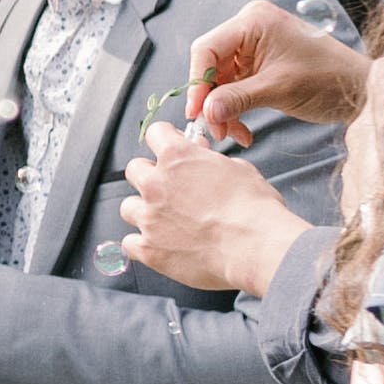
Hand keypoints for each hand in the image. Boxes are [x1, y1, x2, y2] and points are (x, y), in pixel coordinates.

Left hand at [127, 118, 301, 301]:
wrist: (255, 247)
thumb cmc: (254, 209)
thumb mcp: (239, 169)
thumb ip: (210, 160)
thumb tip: (202, 155)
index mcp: (177, 157)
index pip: (155, 133)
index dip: (164, 139)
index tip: (170, 148)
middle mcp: (156, 184)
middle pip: (134, 170)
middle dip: (150, 176)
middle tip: (169, 187)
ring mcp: (149, 218)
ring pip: (128, 208)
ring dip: (143, 211)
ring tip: (164, 220)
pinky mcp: (149, 249)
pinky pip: (129, 244)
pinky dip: (142, 244)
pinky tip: (159, 246)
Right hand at [186, 0, 367, 137]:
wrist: (358, 88)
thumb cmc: (327, 79)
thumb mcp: (279, 89)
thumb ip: (238, 98)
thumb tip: (205, 113)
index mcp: (253, 21)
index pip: (207, 48)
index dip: (197, 82)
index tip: (196, 113)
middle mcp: (250, 27)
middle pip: (211, 65)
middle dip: (212, 101)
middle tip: (216, 131)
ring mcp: (254, 45)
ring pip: (221, 80)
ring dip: (224, 110)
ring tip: (235, 134)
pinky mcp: (259, 64)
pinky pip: (234, 86)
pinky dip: (235, 108)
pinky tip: (243, 130)